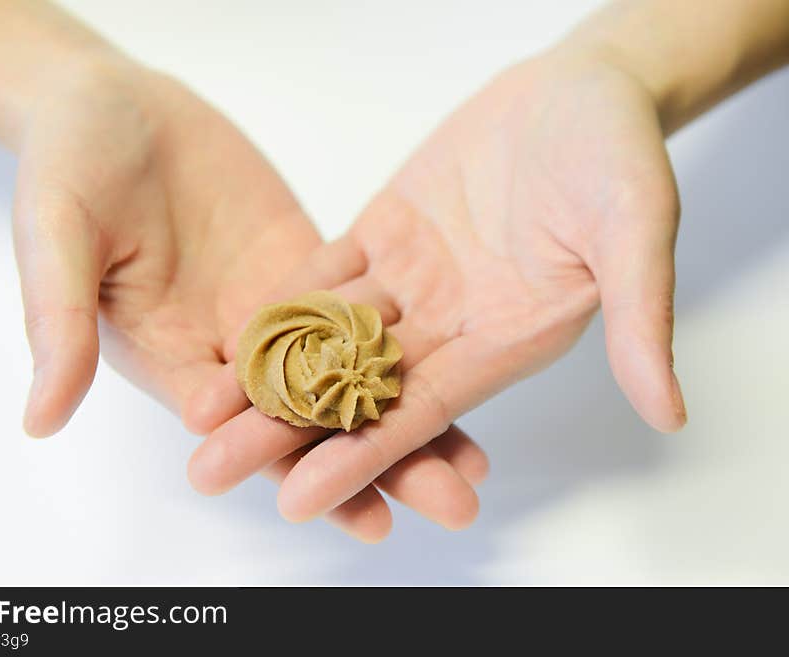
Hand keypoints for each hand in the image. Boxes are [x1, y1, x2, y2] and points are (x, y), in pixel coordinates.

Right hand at [13, 58, 487, 540]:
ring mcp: (274, 306)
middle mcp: (231, 348)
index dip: (307, 478)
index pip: (247, 438)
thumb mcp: (56, 242)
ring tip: (471, 459)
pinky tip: (455, 359)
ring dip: (409, 412)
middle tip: (448, 503)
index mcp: (173, 360)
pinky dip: (400, 337)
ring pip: (348, 371)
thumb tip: (39, 419)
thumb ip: (61, 323)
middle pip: (315, 419)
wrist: (108, 107)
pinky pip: (358, 304)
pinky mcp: (304, 262)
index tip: (366, 519)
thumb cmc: (66, 169)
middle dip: (382, 462)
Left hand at [187, 46, 685, 523]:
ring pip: (327, 338)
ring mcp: (412, 281)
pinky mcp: (385, 234)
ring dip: (265, 374)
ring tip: (200, 412)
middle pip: (356, 390)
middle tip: (213, 470)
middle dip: (285, 433)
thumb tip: (672, 411)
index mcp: (504, 340)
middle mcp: (450, 324)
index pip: (422, 414)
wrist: (580, 90)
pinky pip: (325, 274)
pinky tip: (233, 331)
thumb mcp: (635, 228)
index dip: (361, 458)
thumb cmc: (617, 154)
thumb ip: (641, 315)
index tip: (298, 500)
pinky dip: (283, 303)